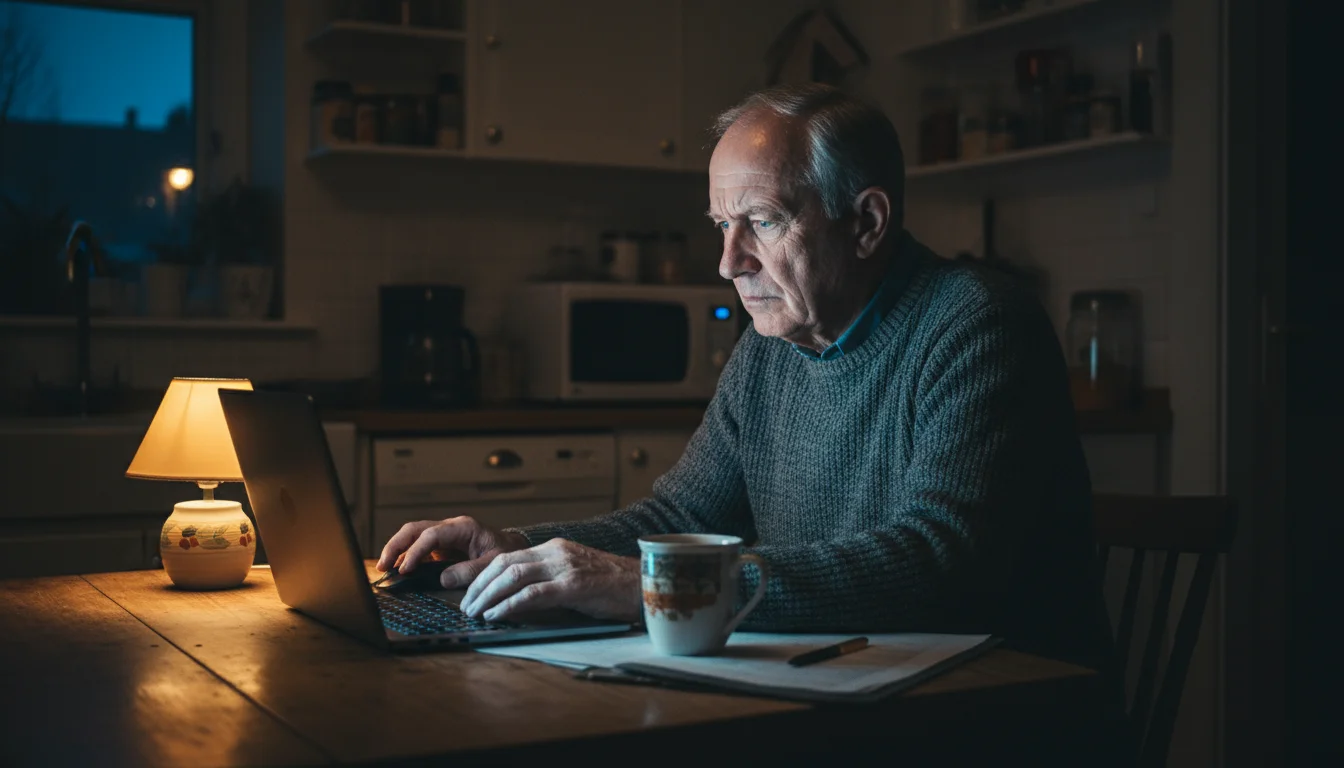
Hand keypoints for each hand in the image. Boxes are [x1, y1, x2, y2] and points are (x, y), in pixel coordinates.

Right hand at [375, 516, 529, 588]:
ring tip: (384, 568)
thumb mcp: (495, 564)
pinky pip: (419, 546)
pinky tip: (399, 569)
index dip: (416, 552)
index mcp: (463, 527)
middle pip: (415, 529)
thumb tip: (443, 580)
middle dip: (396, 545)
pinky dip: (406, 555)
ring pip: (413, 535)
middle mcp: (451, 527)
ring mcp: (445, 534)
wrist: (514, 549)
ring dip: (397, 549)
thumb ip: (472, 571)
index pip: (431, 535)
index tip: (405, 570)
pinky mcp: (442, 545)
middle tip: (382, 566)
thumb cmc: (507, 554)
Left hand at [459, 538, 640, 622]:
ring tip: (474, 612)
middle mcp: (557, 553)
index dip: (481, 573)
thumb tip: (516, 600)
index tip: (465, 588)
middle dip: (478, 584)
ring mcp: (566, 568)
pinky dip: (510, 605)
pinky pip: (533, 594)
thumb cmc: (613, 587)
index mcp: (555, 549)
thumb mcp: (575, 576)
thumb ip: (548, 581)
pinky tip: (496, 615)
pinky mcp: (575, 586)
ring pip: (514, 576)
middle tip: (464, 605)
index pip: (508, 556)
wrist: (647, 585)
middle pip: (504, 563)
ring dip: (488, 595)